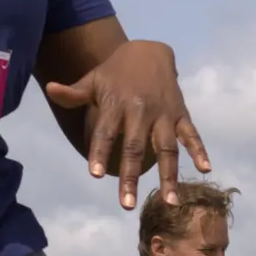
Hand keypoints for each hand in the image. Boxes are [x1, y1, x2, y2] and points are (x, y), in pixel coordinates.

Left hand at [38, 38, 209, 211]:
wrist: (150, 50)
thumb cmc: (116, 72)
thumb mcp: (93, 79)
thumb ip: (73, 92)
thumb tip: (49, 89)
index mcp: (116, 104)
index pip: (105, 131)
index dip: (99, 152)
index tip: (94, 175)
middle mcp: (140, 111)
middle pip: (134, 147)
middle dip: (131, 176)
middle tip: (126, 205)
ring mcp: (164, 113)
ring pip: (166, 148)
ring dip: (169, 175)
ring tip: (169, 202)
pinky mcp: (181, 113)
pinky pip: (191, 134)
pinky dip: (199, 150)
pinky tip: (206, 169)